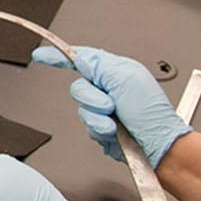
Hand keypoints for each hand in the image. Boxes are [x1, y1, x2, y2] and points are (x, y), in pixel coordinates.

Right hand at [32, 45, 190, 167]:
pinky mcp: (102, 129)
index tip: (42, 55)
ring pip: (82, 109)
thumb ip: (99, 64)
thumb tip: (80, 57)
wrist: (158, 146)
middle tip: (111, 105)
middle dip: (92, 98)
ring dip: (98, 118)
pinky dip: (100, 131)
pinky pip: (88, 127)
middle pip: (78, 87)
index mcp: (115, 71)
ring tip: (117, 122)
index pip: (82, 59)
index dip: (59, 56)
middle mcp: (109, 89)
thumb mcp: (125, 78)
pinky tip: (116, 133)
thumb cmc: (151, 113)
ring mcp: (105, 110)